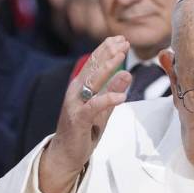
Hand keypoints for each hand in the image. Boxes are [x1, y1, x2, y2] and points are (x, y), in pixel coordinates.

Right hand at [37, 36, 132, 192]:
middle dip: (108, 53)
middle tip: (124, 41)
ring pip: (92, 82)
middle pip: (92, 67)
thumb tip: (127, 73)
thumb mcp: (102, 109)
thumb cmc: (84, 130)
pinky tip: (121, 95)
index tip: (121, 39)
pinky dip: (108, 99)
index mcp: (80, 87)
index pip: (94, 63)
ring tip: (122, 56)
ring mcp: (75, 104)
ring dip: (107, 68)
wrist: (65, 154)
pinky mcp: (78, 119)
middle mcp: (75, 91)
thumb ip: (112, 91)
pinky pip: (94, 106)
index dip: (107, 49)